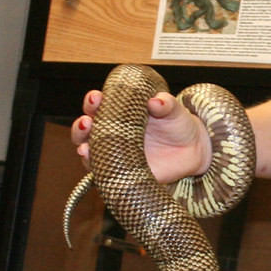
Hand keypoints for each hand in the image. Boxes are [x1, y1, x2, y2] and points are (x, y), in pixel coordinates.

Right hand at [70, 89, 212, 182]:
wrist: (190, 149)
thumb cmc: (177, 125)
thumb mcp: (173, 110)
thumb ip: (165, 104)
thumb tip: (156, 100)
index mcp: (119, 113)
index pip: (98, 105)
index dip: (93, 101)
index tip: (95, 98)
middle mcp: (111, 133)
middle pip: (85, 129)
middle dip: (81, 126)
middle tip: (87, 122)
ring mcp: (113, 153)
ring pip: (87, 151)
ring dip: (83, 148)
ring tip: (85, 147)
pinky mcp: (119, 172)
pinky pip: (101, 172)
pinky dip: (94, 167)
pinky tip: (93, 162)